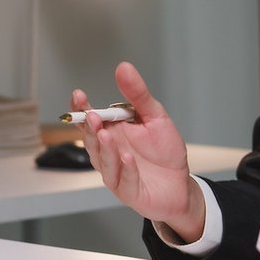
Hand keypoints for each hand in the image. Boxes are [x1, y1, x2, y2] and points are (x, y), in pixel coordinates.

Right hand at [74, 61, 202, 240]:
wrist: (180, 183)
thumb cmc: (164, 151)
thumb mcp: (155, 116)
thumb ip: (138, 95)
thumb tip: (123, 67)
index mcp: (112, 133)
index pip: (90, 120)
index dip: (81, 109)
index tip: (79, 95)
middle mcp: (109, 153)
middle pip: (92, 141)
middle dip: (90, 129)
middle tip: (92, 116)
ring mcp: (116, 174)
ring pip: (103, 162)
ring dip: (104, 149)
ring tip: (106, 134)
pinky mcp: (129, 192)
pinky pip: (124, 181)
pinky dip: (125, 169)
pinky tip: (128, 158)